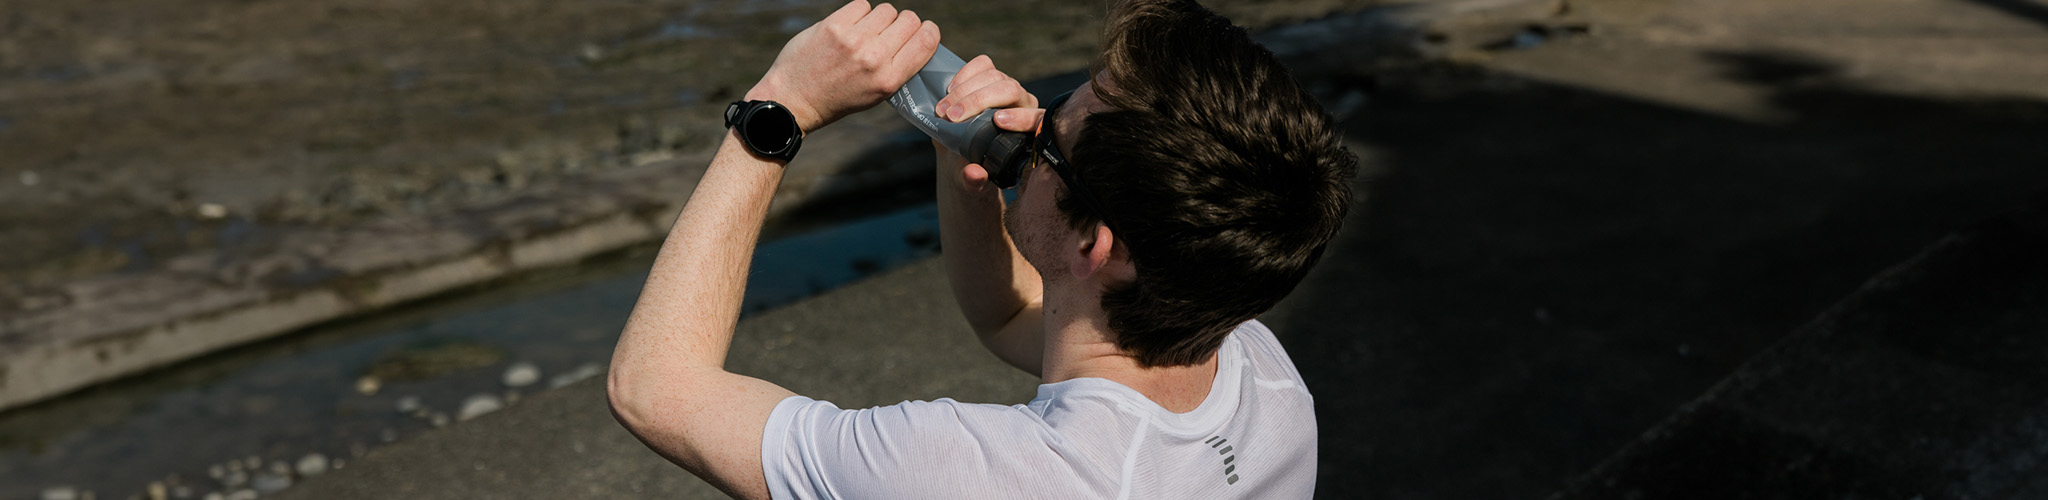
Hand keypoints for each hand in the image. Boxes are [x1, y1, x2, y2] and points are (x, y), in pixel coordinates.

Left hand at [747, 1, 940, 132]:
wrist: (795, 99)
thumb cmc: (838, 98)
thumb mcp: (876, 94)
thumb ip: (899, 68)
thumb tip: (916, 39)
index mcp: (889, 79)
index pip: (926, 40)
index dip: (927, 30)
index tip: (919, 32)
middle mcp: (874, 58)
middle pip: (909, 19)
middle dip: (902, 24)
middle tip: (886, 35)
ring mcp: (853, 40)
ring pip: (886, 10)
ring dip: (878, 19)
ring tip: (864, 34)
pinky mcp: (834, 25)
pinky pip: (861, 5)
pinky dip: (858, 14)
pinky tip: (848, 28)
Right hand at [933, 56, 1040, 192]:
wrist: (960, 153)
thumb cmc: (972, 168)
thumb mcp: (972, 181)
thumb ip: (974, 181)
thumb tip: (975, 174)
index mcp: (1029, 131)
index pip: (1036, 118)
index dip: (1021, 117)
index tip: (997, 122)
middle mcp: (1022, 105)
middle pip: (1010, 89)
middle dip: (979, 100)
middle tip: (951, 117)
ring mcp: (1006, 87)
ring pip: (994, 75)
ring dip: (965, 90)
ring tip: (943, 110)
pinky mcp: (989, 75)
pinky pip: (982, 64)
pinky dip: (964, 74)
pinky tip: (948, 91)